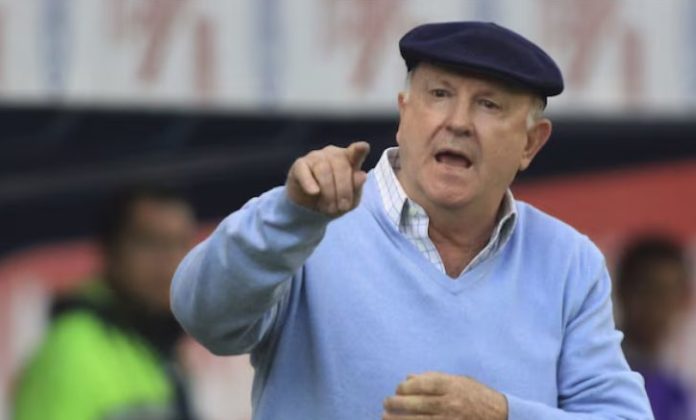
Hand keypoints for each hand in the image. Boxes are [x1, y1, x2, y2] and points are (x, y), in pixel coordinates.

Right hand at [286, 141, 369, 215]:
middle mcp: (333, 154)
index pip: (356, 152)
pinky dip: (309, 183)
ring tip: (328, 208)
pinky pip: (304, 172)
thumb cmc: (334, 199)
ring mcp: (315, 157)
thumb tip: (361, 175)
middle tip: (341, 208)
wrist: (309, 209)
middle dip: (343, 191)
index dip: (359, 150)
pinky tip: (314, 192)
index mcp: (349, 159)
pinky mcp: (299, 165)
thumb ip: (357, 187)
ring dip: (328, 193)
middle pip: (341, 166)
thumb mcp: (349, 200)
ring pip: (324, 170)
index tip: (363, 147)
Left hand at [383, 372, 507, 419]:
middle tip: (386, 403)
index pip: (421, 385)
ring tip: (385, 417)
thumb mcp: (460, 381)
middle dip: (396, 403)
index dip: (405, 387)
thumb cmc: (478, 396)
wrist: (503, 416)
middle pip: (416, 403)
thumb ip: (435, 378)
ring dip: (398, 419)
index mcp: (452, 386)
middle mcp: (451, 403)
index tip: (397, 389)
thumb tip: (408, 377)